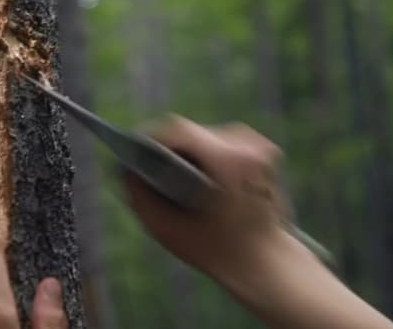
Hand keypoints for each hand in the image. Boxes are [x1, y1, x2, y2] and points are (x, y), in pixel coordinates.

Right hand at [125, 116, 392, 328]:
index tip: (133, 152)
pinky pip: (222, 141)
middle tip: (151, 170)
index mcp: (227, 161)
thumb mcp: (168, 229)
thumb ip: (140, 197)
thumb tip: (123, 169)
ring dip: (187, 150)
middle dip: (168, 148)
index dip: (149, 137)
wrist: (269, 263)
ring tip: (174, 174)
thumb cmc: (217, 251)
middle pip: (191, 132)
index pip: (178, 129)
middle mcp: (247, 146)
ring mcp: (259, 146)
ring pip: (206, 134)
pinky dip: (207, 153)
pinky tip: (199, 175)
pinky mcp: (263, 151)